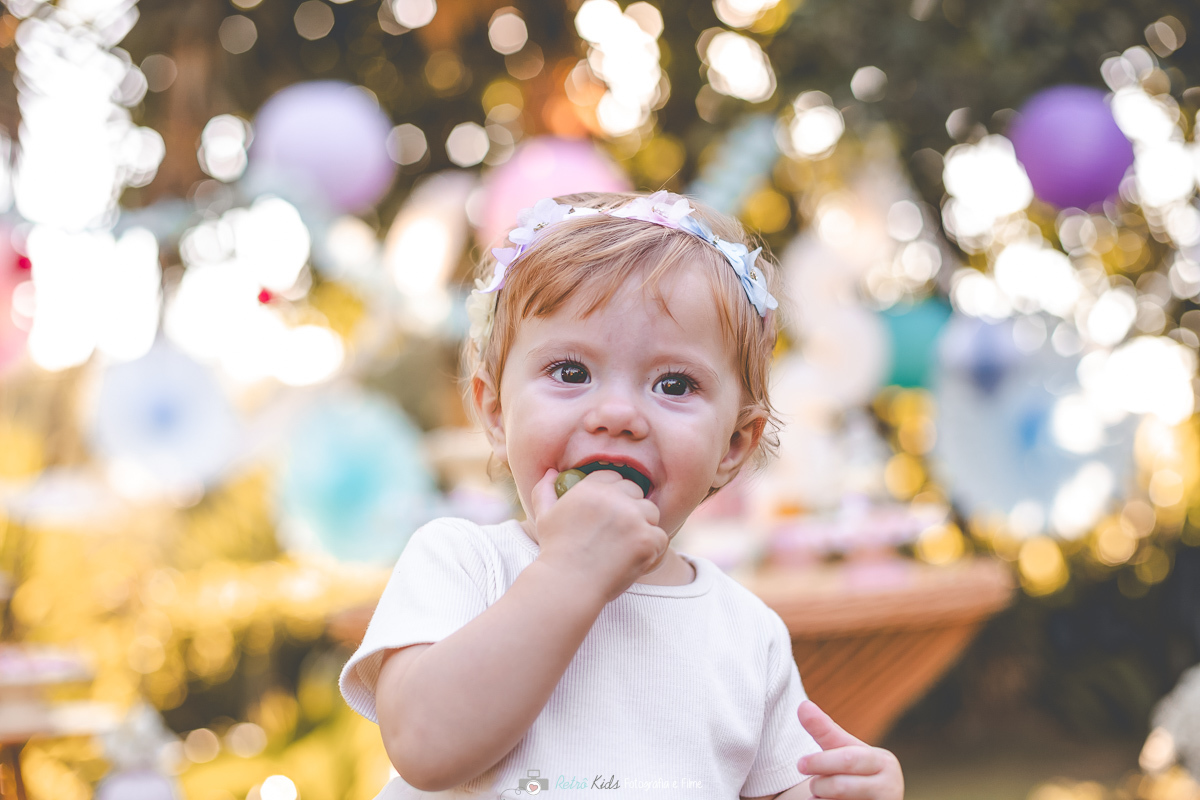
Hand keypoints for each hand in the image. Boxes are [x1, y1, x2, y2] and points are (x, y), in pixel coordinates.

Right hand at [527, 468, 666, 603]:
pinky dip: (652, 550)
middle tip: (618, 533)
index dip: (614, 495)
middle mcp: (613, 498)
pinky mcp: (646, 539)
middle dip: (630, 508)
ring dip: (644, 526)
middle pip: (635, 491)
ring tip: (626, 546)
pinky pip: (660, 537)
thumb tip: (553, 472)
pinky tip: (635, 559)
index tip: (609, 514)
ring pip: (651, 512)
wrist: (567, 585)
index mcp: (590, 488)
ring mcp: (632, 518)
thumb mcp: (544, 517)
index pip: (614, 478)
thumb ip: (545, 490)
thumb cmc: (555, 552)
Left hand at [797, 701, 902, 799]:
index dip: (820, 762)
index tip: (800, 764)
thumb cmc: (854, 772)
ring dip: (822, 799)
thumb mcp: (843, 750)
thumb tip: (802, 705)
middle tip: (812, 785)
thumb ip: (825, 730)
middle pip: (841, 786)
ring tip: (821, 795)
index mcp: (884, 762)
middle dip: (820, 784)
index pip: (847, 759)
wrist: (872, 799)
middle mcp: (891, 788)